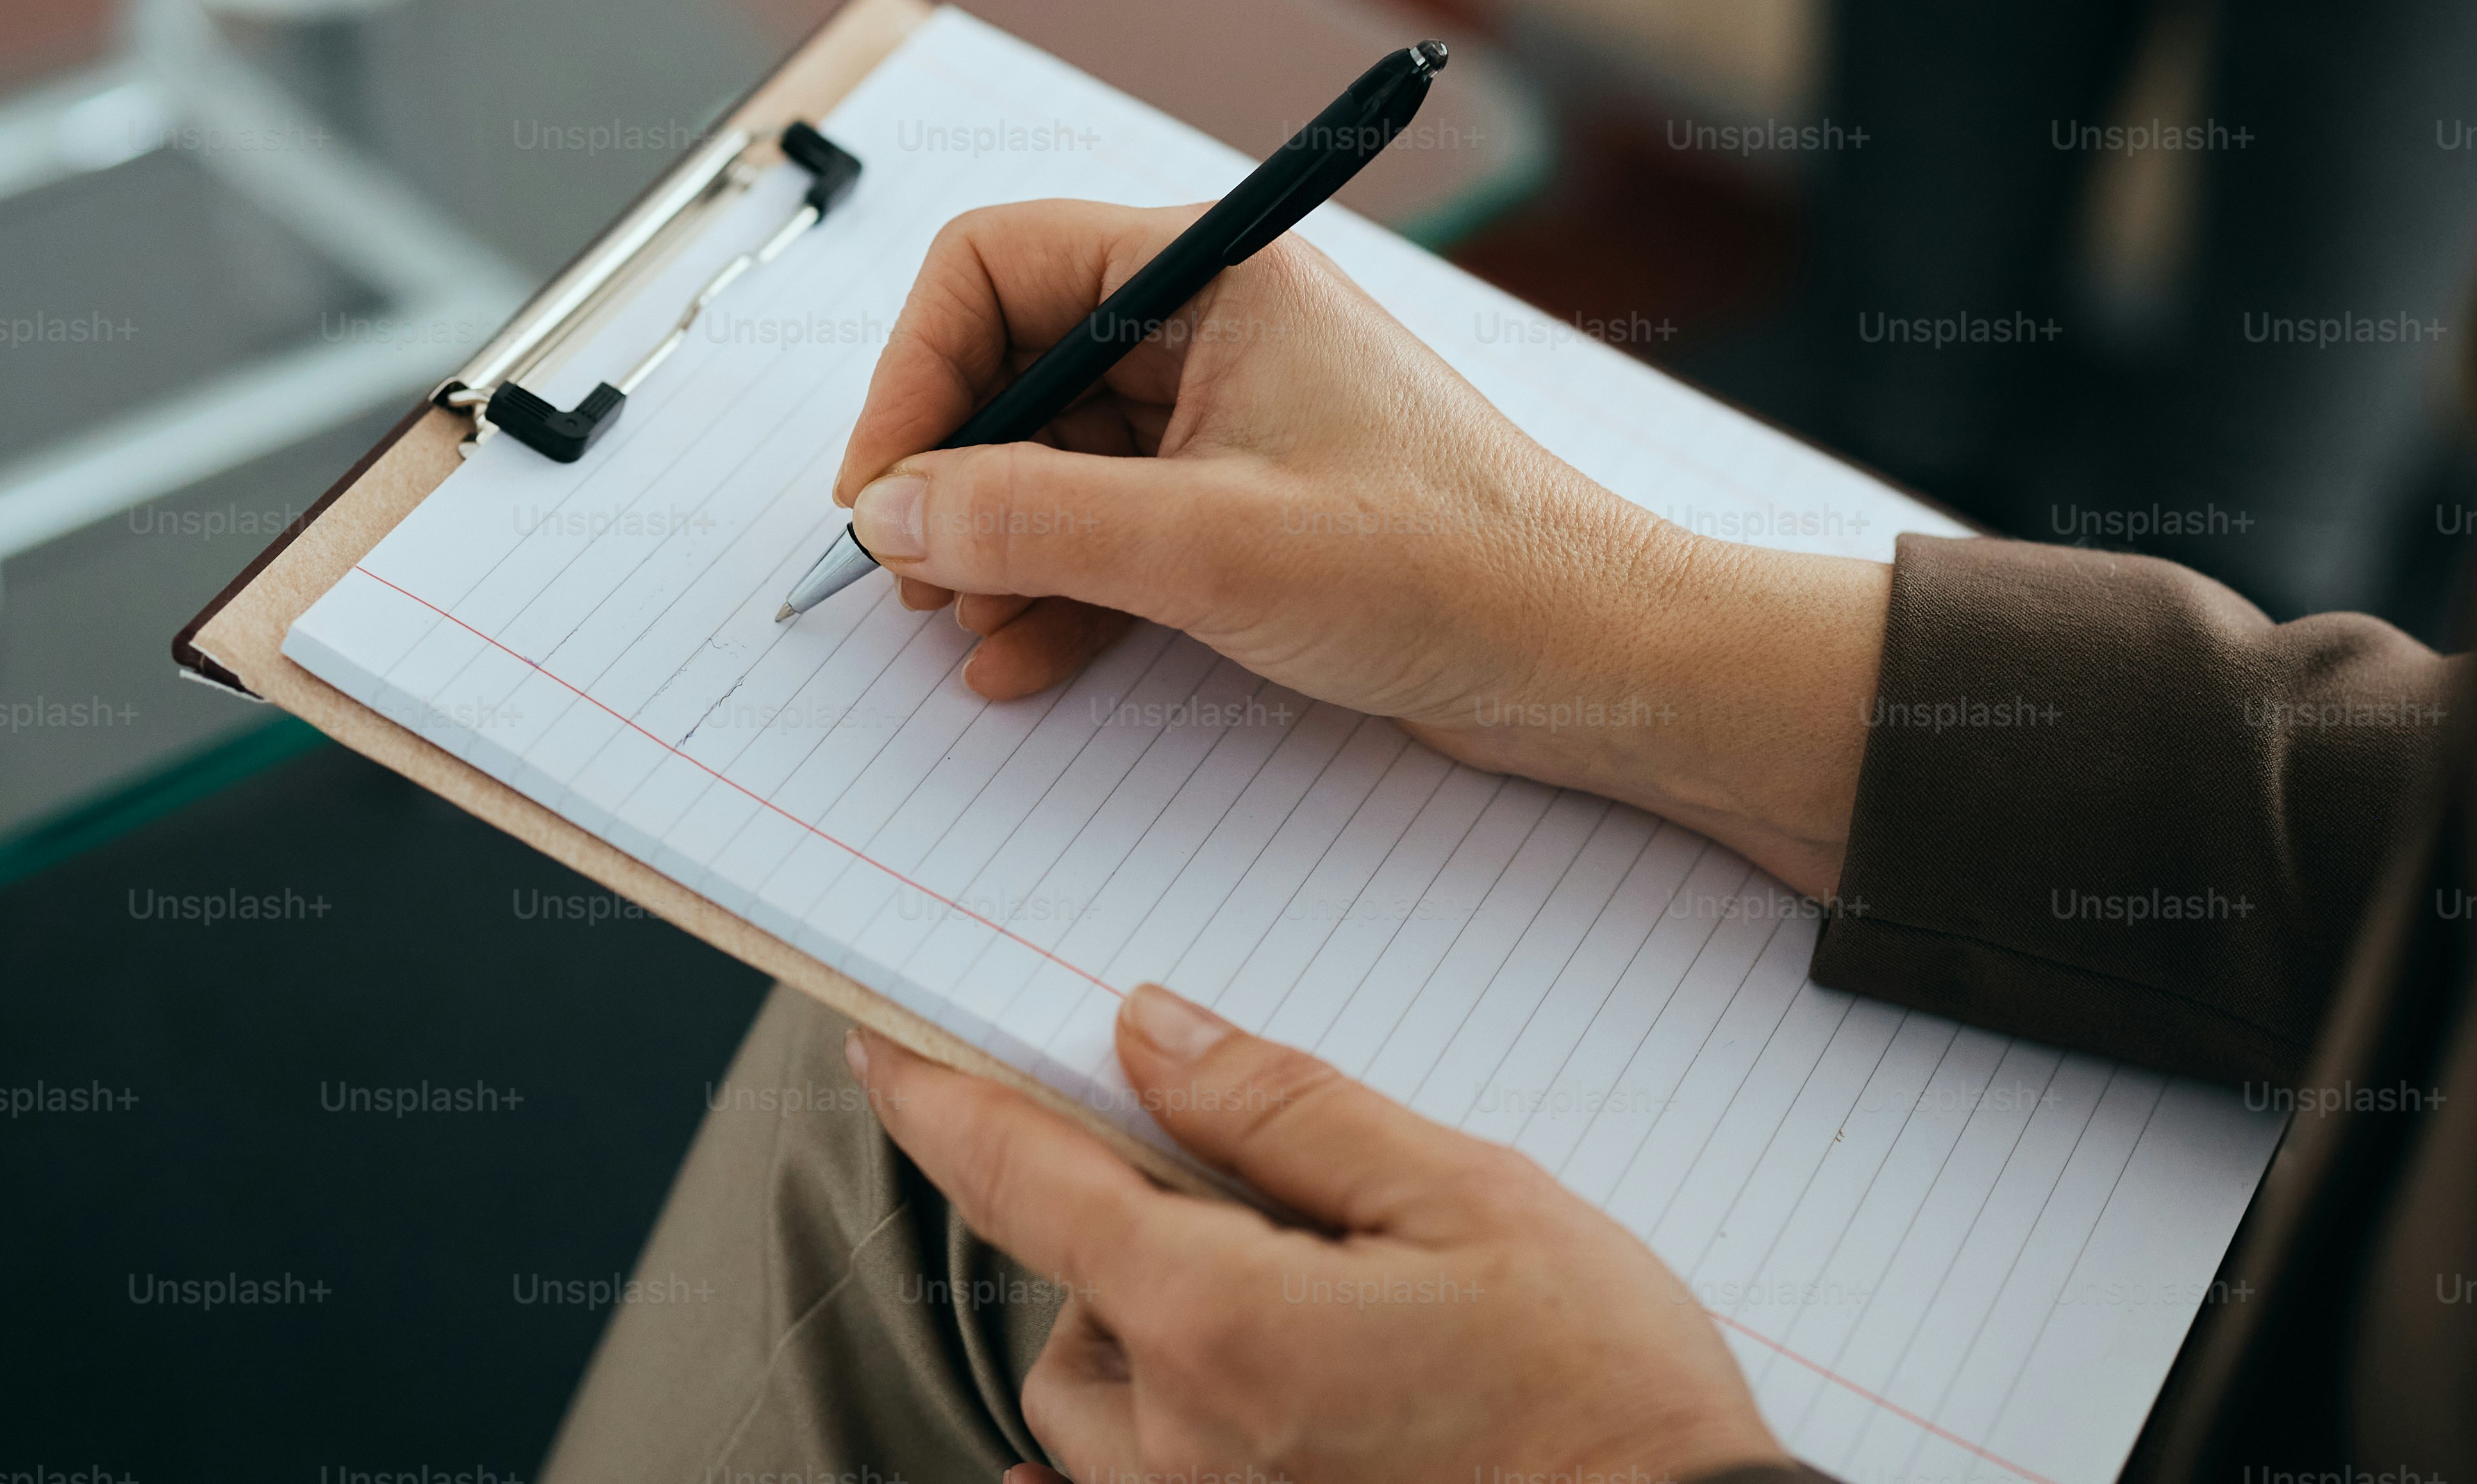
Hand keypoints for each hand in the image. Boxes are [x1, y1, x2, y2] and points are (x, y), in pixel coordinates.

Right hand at [833, 199, 1886, 896]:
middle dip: (949, 471)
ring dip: (993, 543)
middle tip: (907, 578)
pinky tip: (1016, 659)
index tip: (881, 491)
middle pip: (1012, 363)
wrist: (1589, 658)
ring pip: (1052, 458)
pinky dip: (1054, 588)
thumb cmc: (1446, 565)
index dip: (916, 372)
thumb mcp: (1210, 543)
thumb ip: (1032, 519)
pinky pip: (1106, 529)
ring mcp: (1229, 420)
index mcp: (1214, 274)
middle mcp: (1214, 328)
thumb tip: (891, 513)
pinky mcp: (1246, 509)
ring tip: (956, 631)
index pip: (997, 265)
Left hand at [854, 985, 1781, 1483]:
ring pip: (1095, 1403)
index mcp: (1221, 1325)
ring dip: (1141, 1327)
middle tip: (1258, 1181)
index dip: (942, 1102)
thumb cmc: (1596, 1388)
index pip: (1028, 1186)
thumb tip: (1147, 1034)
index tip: (880, 1045)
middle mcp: (1180, 1442)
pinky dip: (1127, 1437)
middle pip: (1073, 1298)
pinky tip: (1186, 1400)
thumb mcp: (1461, 1197)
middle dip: (1125, 1220)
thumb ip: (1287, 1112)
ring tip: (1286, 1287)